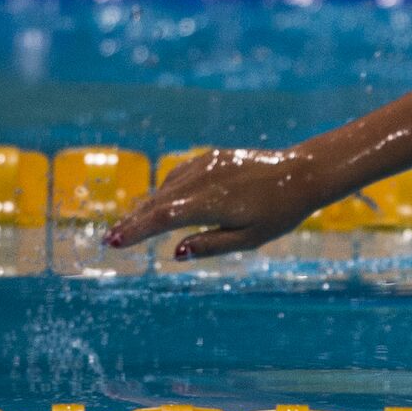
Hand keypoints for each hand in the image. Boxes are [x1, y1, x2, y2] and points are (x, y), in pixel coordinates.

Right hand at [104, 147, 325, 259]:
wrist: (301, 173)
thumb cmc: (279, 213)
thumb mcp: (249, 239)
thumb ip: (210, 245)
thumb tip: (175, 252)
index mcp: (212, 202)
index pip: (164, 218)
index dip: (137, 230)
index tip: (115, 242)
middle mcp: (204, 179)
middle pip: (158, 202)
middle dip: (133, 221)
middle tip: (110, 240)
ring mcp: (206, 165)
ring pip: (167, 188)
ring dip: (147, 207)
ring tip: (130, 226)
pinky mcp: (211, 158)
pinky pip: (180, 176)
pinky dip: (165, 192)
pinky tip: (160, 205)